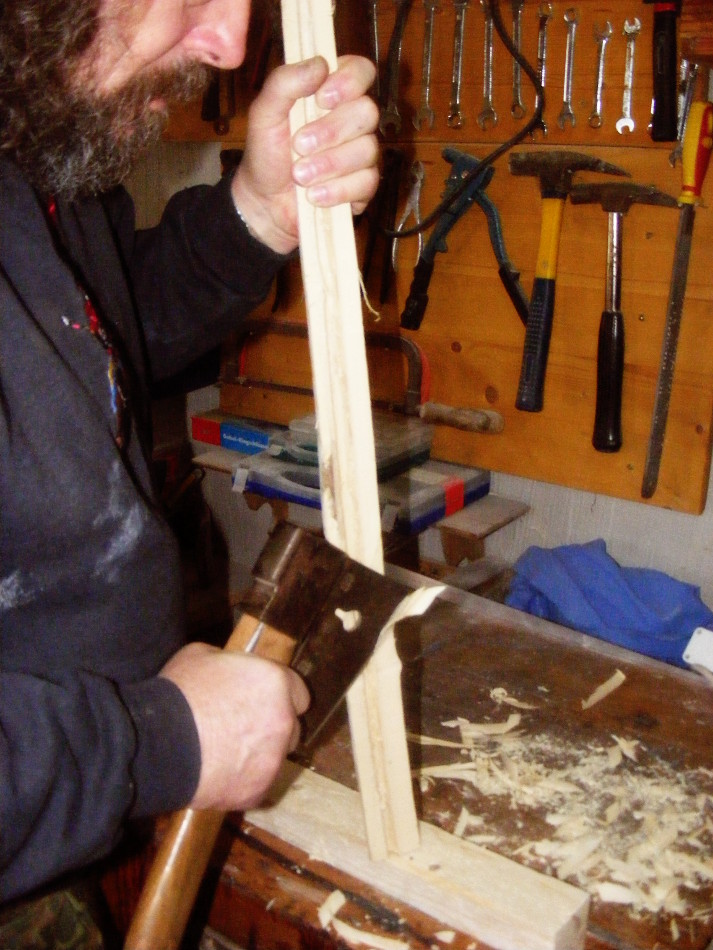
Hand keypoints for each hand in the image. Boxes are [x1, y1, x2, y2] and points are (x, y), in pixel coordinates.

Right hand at [160, 642, 309, 811]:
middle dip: (272, 726)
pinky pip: (256, 784)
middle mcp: (283, 721)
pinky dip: (243, 780)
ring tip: (225, 752)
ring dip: (259, 754)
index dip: (280, 696)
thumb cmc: (179, 694)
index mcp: (275, 683)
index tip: (263, 699)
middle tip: (242, 726)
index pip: (299, 692)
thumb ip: (233, 664)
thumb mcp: (204, 656)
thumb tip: (233, 671)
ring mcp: (273, 760)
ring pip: (275, 757)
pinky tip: (218, 772)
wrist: (158, 746)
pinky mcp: (258, 791)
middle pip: (291, 727)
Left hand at [231, 54, 378, 254]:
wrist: (265, 202)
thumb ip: (284, 83)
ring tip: (300, 176)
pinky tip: (314, 196)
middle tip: (299, 145)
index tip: (321, 98)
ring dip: (328, 165)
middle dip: (331, 131)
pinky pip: (366, 182)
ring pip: (367, 150)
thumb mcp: (264, 114)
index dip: (349, 82)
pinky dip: (336, 190)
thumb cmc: (267, 154)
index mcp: (332, 93)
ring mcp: (362, 154)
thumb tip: (320, 64)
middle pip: (367, 112)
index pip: (361, 71)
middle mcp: (353, 120)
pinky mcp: (364, 186)